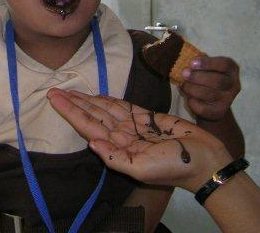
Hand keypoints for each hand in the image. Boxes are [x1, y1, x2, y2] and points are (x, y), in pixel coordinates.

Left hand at [48, 89, 232, 191]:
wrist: (205, 161)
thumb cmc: (176, 167)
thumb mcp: (143, 170)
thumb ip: (116, 158)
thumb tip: (91, 143)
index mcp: (118, 148)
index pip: (88, 126)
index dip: (70, 112)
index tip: (54, 99)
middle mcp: (122, 135)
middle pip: (92, 115)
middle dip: (73, 103)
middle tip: (53, 90)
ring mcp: (134, 126)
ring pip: (105, 109)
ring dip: (88, 99)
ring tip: (70, 90)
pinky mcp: (148, 117)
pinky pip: (124, 106)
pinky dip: (110, 100)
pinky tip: (98, 96)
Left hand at [181, 56, 239, 120]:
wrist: (214, 104)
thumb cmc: (207, 79)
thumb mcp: (207, 68)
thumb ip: (200, 63)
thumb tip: (185, 58)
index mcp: (232, 70)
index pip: (224, 64)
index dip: (207, 63)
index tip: (191, 63)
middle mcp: (234, 84)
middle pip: (218, 81)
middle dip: (198, 77)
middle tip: (184, 74)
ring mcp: (228, 100)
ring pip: (210, 94)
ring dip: (192, 89)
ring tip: (183, 85)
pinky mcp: (219, 112)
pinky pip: (204, 108)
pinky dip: (193, 102)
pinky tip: (188, 97)